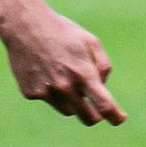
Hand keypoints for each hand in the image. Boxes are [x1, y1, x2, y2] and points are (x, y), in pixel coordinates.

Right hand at [0, 4, 124, 124]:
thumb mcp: (91, 42)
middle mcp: (65, 86)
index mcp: (83, 73)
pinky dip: (52, 92)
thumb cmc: (63, 33)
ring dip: (73, 101)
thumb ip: (103, 66)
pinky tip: (46, 71)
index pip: (103, 104)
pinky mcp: (31, 93)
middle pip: (87, 117)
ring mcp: (46, 92)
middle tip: (96, 108)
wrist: (25, 27)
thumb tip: (102, 87)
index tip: (119, 119)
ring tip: (65, 76)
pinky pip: (49, 100)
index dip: (114, 116)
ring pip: (68, 110)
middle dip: (95, 115)